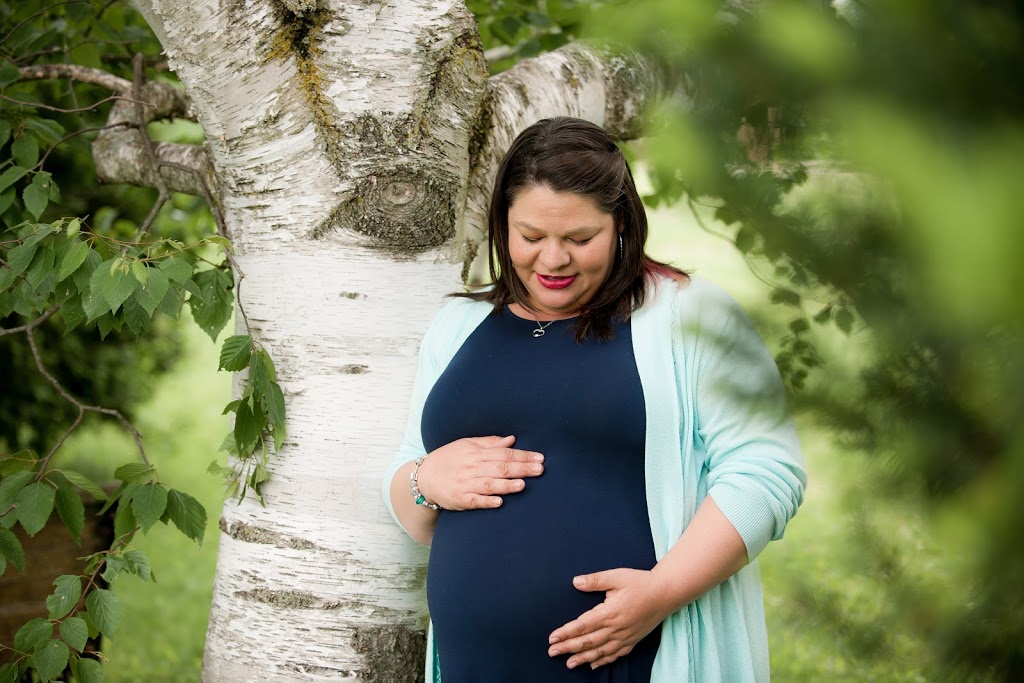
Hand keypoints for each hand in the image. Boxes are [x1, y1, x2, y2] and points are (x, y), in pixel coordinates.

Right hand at [416, 435, 543, 510]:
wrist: (423, 477)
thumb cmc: (449, 459)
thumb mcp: (467, 445)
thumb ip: (490, 443)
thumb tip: (512, 440)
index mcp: (475, 453)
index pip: (504, 453)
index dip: (523, 455)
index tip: (540, 458)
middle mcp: (471, 468)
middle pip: (500, 467)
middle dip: (521, 468)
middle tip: (540, 470)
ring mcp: (465, 484)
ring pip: (489, 484)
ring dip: (506, 485)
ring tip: (523, 484)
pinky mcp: (459, 500)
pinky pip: (474, 501)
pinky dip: (486, 501)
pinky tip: (499, 502)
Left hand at [547, 568, 669, 669]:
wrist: (666, 593)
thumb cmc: (640, 582)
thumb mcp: (617, 576)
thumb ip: (595, 580)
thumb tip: (575, 582)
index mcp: (610, 612)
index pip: (583, 625)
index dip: (566, 632)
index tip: (552, 638)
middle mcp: (617, 628)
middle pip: (588, 641)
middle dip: (568, 647)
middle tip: (552, 652)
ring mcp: (625, 636)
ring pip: (600, 651)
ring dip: (582, 658)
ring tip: (568, 663)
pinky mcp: (633, 640)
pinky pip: (615, 654)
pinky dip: (603, 661)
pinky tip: (592, 665)